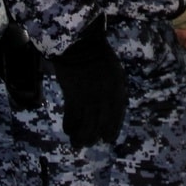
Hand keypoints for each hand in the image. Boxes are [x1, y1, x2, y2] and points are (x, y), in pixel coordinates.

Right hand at [50, 22, 126, 147]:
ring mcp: (89, 97)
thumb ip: (112, 89)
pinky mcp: (73, 96)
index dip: (111, 130)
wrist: (80, 42)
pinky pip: (71, 117)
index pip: (116, 117)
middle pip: (101, 124)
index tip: (106, 139)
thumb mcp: (113, 70)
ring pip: (86, 125)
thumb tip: (107, 108)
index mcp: (117, 89)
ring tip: (77, 143)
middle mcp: (106, 96)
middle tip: (89, 143)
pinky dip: (69, 126)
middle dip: (94, 137)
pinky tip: (68, 129)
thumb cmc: (97, 54)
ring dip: (80, 137)